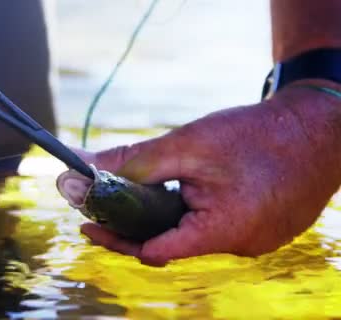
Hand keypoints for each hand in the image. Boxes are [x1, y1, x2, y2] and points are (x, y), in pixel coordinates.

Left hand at [63, 80, 340, 265]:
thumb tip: (85, 167)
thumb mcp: (188, 143)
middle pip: (171, 243)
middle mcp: (239, 245)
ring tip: (151, 186)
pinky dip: (194, 211)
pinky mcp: (261, 230)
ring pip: (193, 234)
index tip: (90, 225)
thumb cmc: (256, 134)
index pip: (154, 251)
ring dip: (167, 214)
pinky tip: (187, 188)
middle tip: (109, 204)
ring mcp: (254, 241)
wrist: (320, 128)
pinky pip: (215, 227)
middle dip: (137, 223)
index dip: (117, 239)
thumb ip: (136, 161)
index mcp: (222, 231)